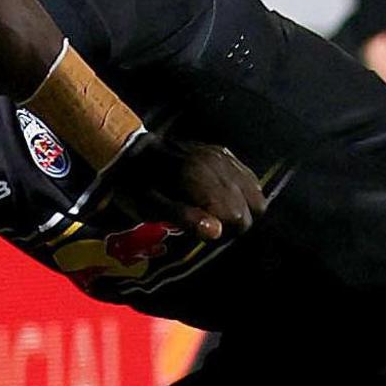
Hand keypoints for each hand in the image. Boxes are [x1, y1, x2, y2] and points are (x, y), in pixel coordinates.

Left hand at [91, 133, 265, 241]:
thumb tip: (217, 232)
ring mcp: (222, 156)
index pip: (237, 215)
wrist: (129, 150)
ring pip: (256, 190)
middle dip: (239, 223)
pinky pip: (248, 175)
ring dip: (246, 208)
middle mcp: (217, 165)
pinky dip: (245, 191)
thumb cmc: (137, 185)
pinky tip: (228, 198)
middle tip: (215, 228)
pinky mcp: (223, 152)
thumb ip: (184, 217)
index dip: (227, 232)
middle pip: (252, 205)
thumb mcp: (150, 206)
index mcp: (200, 179)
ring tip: (222, 215)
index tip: (208, 236)